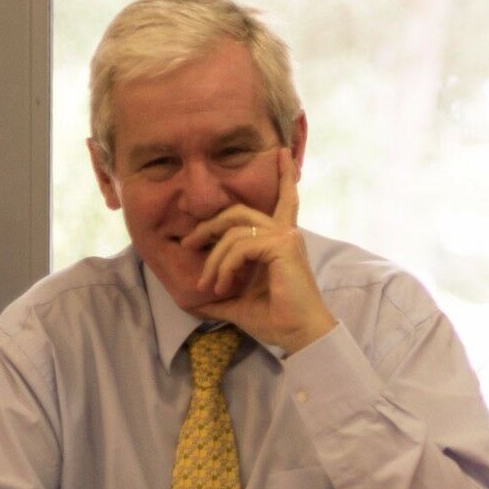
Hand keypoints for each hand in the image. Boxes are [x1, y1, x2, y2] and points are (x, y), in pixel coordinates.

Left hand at [183, 148, 336, 354]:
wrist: (300, 335)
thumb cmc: (277, 320)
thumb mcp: (239, 303)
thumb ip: (220, 294)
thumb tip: (193, 301)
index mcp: (282, 241)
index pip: (285, 201)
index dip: (284, 177)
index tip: (280, 153)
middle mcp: (287, 233)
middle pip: (239, 212)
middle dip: (209, 225)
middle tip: (188, 242)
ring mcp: (286, 237)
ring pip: (234, 232)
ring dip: (213, 260)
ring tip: (209, 285)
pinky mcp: (283, 246)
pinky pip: (240, 246)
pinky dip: (224, 266)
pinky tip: (223, 286)